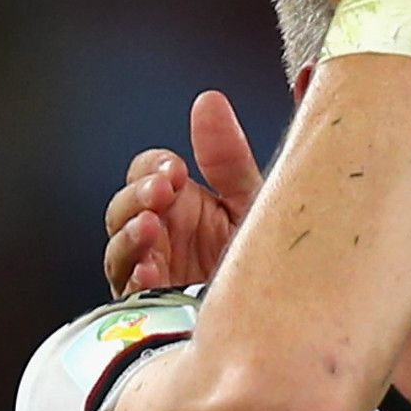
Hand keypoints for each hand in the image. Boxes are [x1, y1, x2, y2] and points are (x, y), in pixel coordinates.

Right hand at [103, 91, 260, 295]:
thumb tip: (209, 100)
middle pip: (123, 209)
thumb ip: (228, 155)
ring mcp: (157, 273)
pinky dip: (138, 281)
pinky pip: (133, 294)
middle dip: (137, 197)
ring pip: (120, 251)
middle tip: (162, 192)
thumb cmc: (268, 256)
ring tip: (148, 228)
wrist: (290, 310)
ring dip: (128, 236)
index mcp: (183, 205)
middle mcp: (163, 237)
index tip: (175, 170)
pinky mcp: (158, 310)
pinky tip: (150, 273)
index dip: (153, 167)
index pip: (147, 173)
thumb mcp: (253, 198)